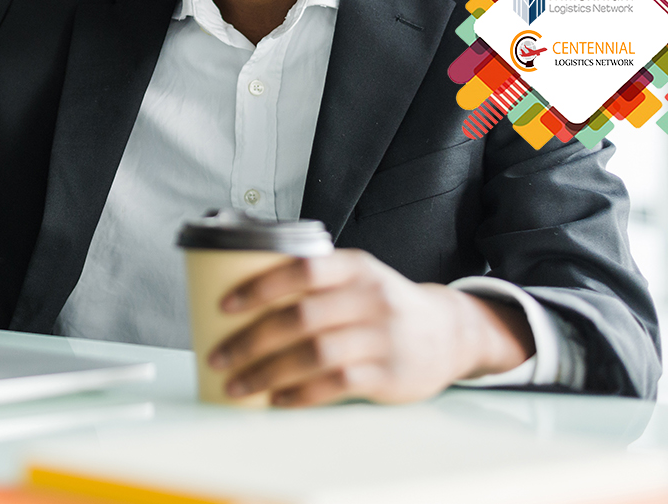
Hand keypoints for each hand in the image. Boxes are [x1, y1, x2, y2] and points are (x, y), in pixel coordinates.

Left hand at [207, 249, 533, 406]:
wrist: (448, 334)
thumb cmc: (384, 305)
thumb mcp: (357, 278)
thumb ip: (313, 282)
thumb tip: (242, 299)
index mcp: (355, 267)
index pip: (304, 270)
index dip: (261, 287)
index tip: (224, 305)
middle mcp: (370, 298)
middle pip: (302, 317)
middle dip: (252, 339)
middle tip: (219, 356)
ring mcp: (382, 337)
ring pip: (315, 354)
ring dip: (269, 372)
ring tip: (237, 385)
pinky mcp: (388, 374)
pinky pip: (336, 384)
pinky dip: (301, 394)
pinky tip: (277, 399)